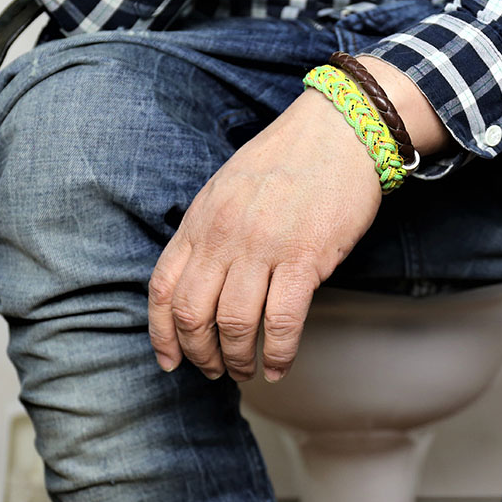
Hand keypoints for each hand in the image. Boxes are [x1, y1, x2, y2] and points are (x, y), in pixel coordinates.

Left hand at [147, 56, 452, 381]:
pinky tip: (280, 366)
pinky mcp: (305, 258)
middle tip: (214, 370)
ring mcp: (263, 248)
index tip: (171, 359)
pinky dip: (279, 354)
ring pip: (235, 325)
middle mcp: (224, 236)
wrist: (340, 130)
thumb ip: (211, 231)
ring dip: (238, 360)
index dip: (162, 334)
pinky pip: (283, 322)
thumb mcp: (229, 188)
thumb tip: (205, 280)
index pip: (163, 288)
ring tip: (247, 372)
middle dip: (199, 354)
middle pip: (192, 315)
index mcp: (201, 219)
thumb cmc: (289, 158)